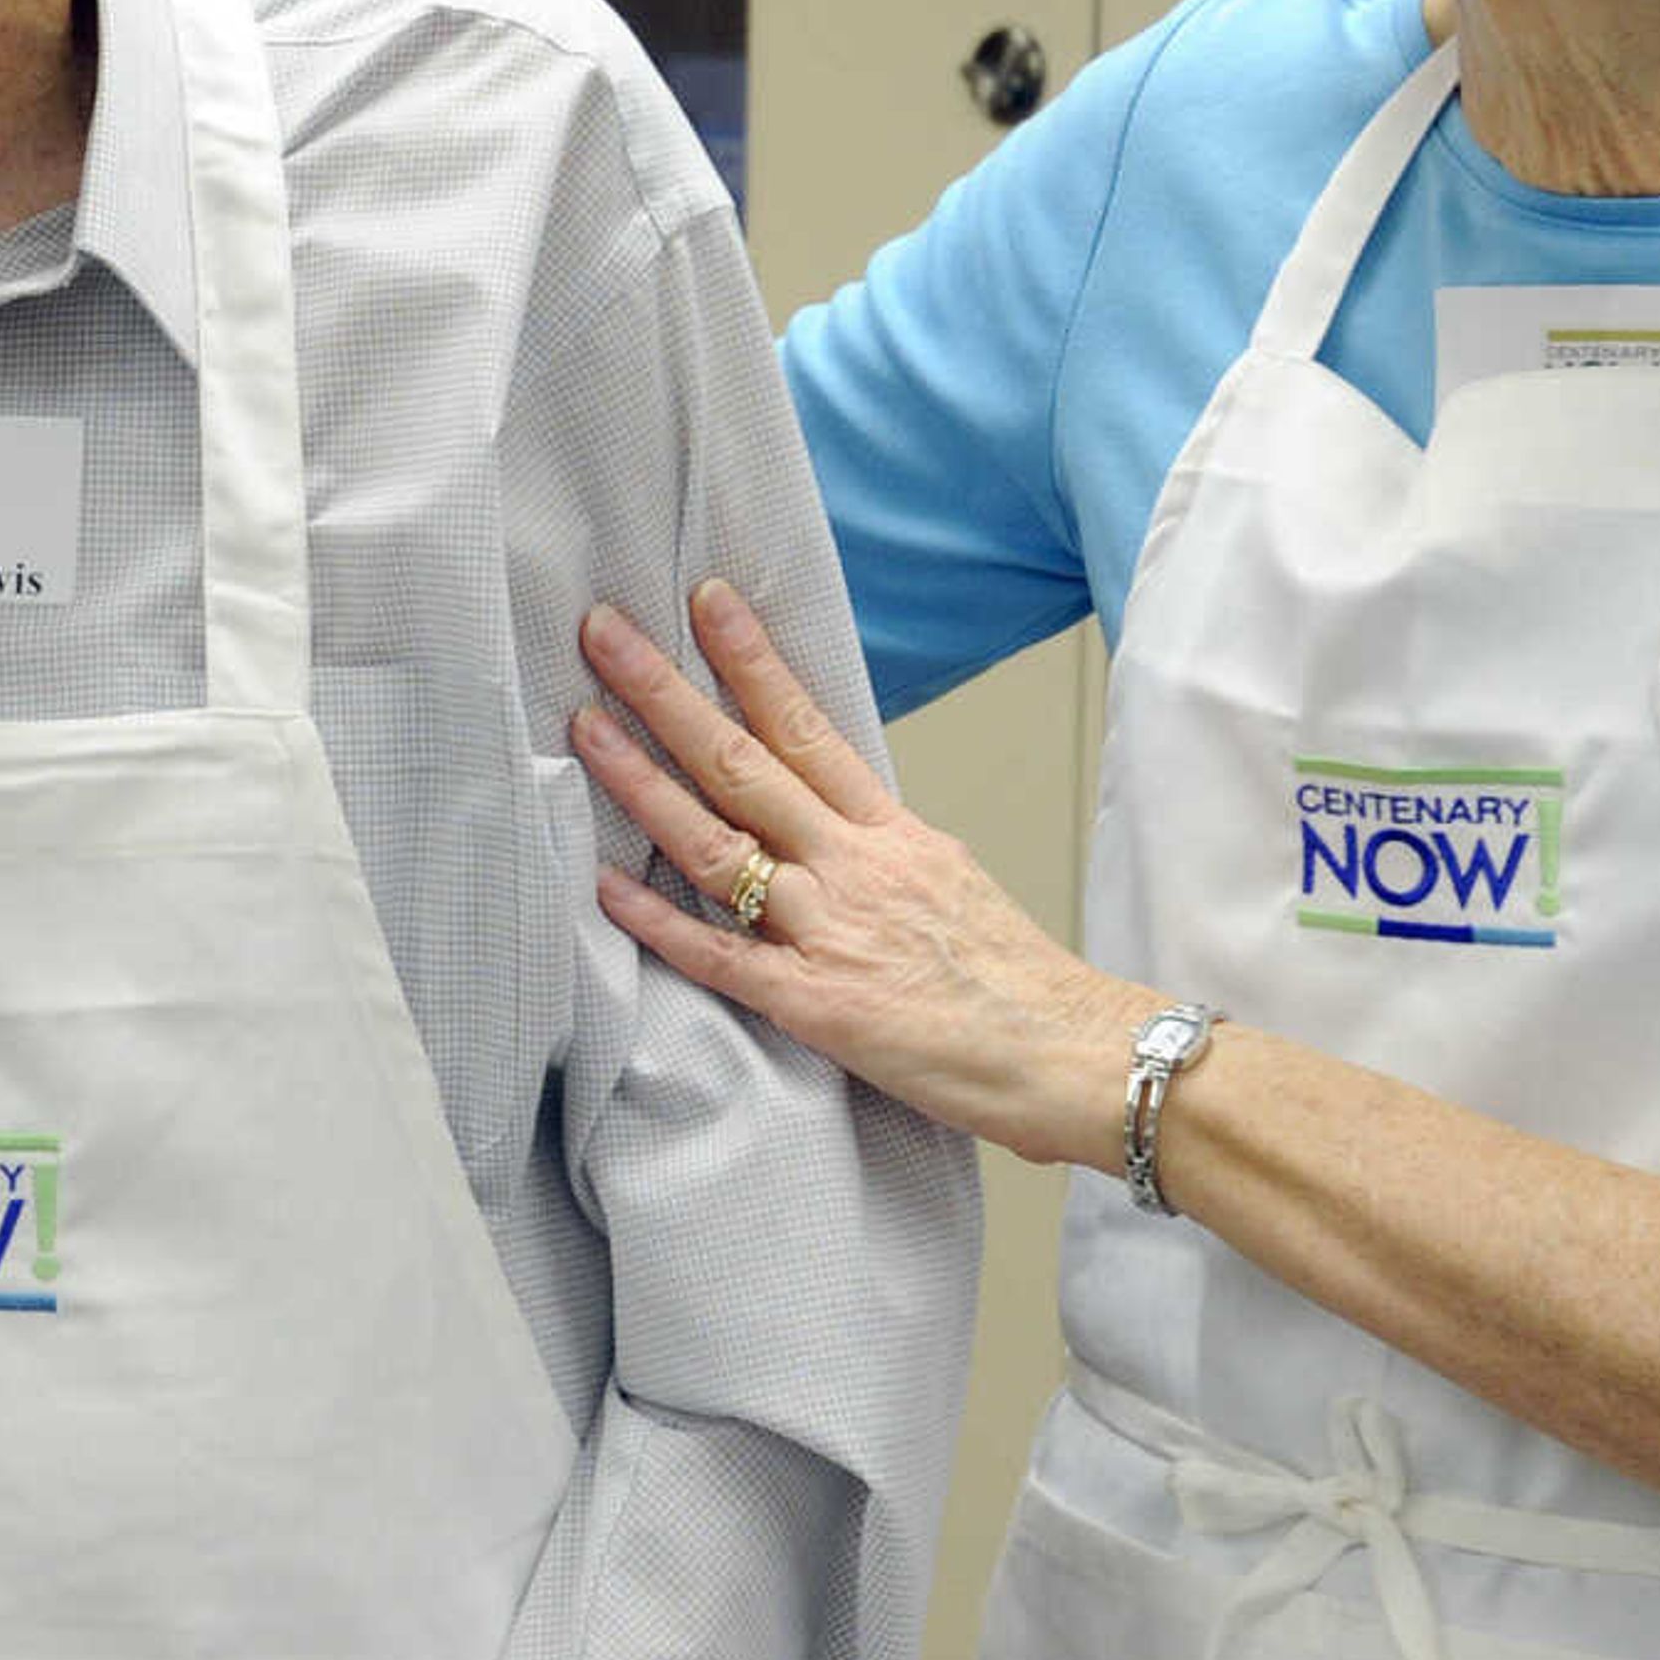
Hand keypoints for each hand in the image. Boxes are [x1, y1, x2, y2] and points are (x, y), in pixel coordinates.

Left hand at [575, 580, 1141, 1169]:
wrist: (1073, 1057)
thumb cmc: (1019, 985)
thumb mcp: (953, 882)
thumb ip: (882, 848)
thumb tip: (830, 820)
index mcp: (892, 835)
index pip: (809, 726)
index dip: (751, 661)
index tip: (705, 601)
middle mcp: (855, 867)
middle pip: (746, 762)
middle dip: (668, 693)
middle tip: (606, 632)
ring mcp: (831, 931)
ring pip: (720, 844)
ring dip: (646, 782)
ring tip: (586, 725)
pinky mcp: (815, 1005)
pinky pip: (721, 957)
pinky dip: (660, 922)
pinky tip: (605, 885)